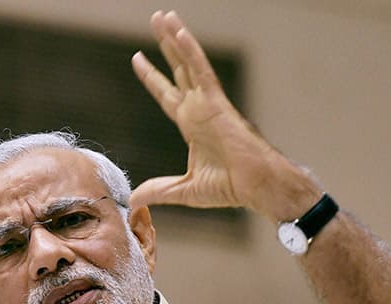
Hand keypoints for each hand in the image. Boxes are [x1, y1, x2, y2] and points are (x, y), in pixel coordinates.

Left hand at [130, 11, 319, 220]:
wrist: (256, 185)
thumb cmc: (231, 186)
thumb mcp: (185, 190)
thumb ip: (159, 190)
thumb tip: (134, 199)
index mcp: (192, 124)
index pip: (167, 95)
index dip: (153, 77)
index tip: (138, 59)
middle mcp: (199, 108)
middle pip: (178, 70)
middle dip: (165, 46)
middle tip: (155, 20)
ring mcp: (208, 103)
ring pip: (188, 63)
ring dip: (175, 39)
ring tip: (163, 16)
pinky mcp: (217, 102)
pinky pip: (201, 70)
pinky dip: (190, 51)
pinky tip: (179, 32)